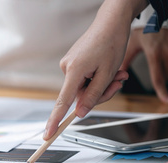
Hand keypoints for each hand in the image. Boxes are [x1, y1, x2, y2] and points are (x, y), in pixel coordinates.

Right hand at [44, 0, 144, 139]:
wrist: (111, 22)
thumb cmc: (111, 43)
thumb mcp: (108, 73)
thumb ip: (93, 96)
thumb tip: (80, 112)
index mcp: (74, 71)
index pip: (62, 102)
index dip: (55, 120)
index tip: (49, 134)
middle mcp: (67, 68)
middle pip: (80, 96)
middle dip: (101, 94)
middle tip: (118, 83)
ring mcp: (69, 65)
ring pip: (85, 88)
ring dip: (103, 85)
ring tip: (118, 73)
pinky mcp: (74, 63)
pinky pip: (85, 79)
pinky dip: (99, 78)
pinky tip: (110, 69)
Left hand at [120, 28, 167, 103]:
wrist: (159, 11)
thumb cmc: (145, 27)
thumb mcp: (133, 43)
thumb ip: (126, 60)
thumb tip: (117, 75)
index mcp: (154, 53)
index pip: (159, 79)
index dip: (163, 92)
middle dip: (162, 75)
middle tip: (156, 66)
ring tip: (165, 61)